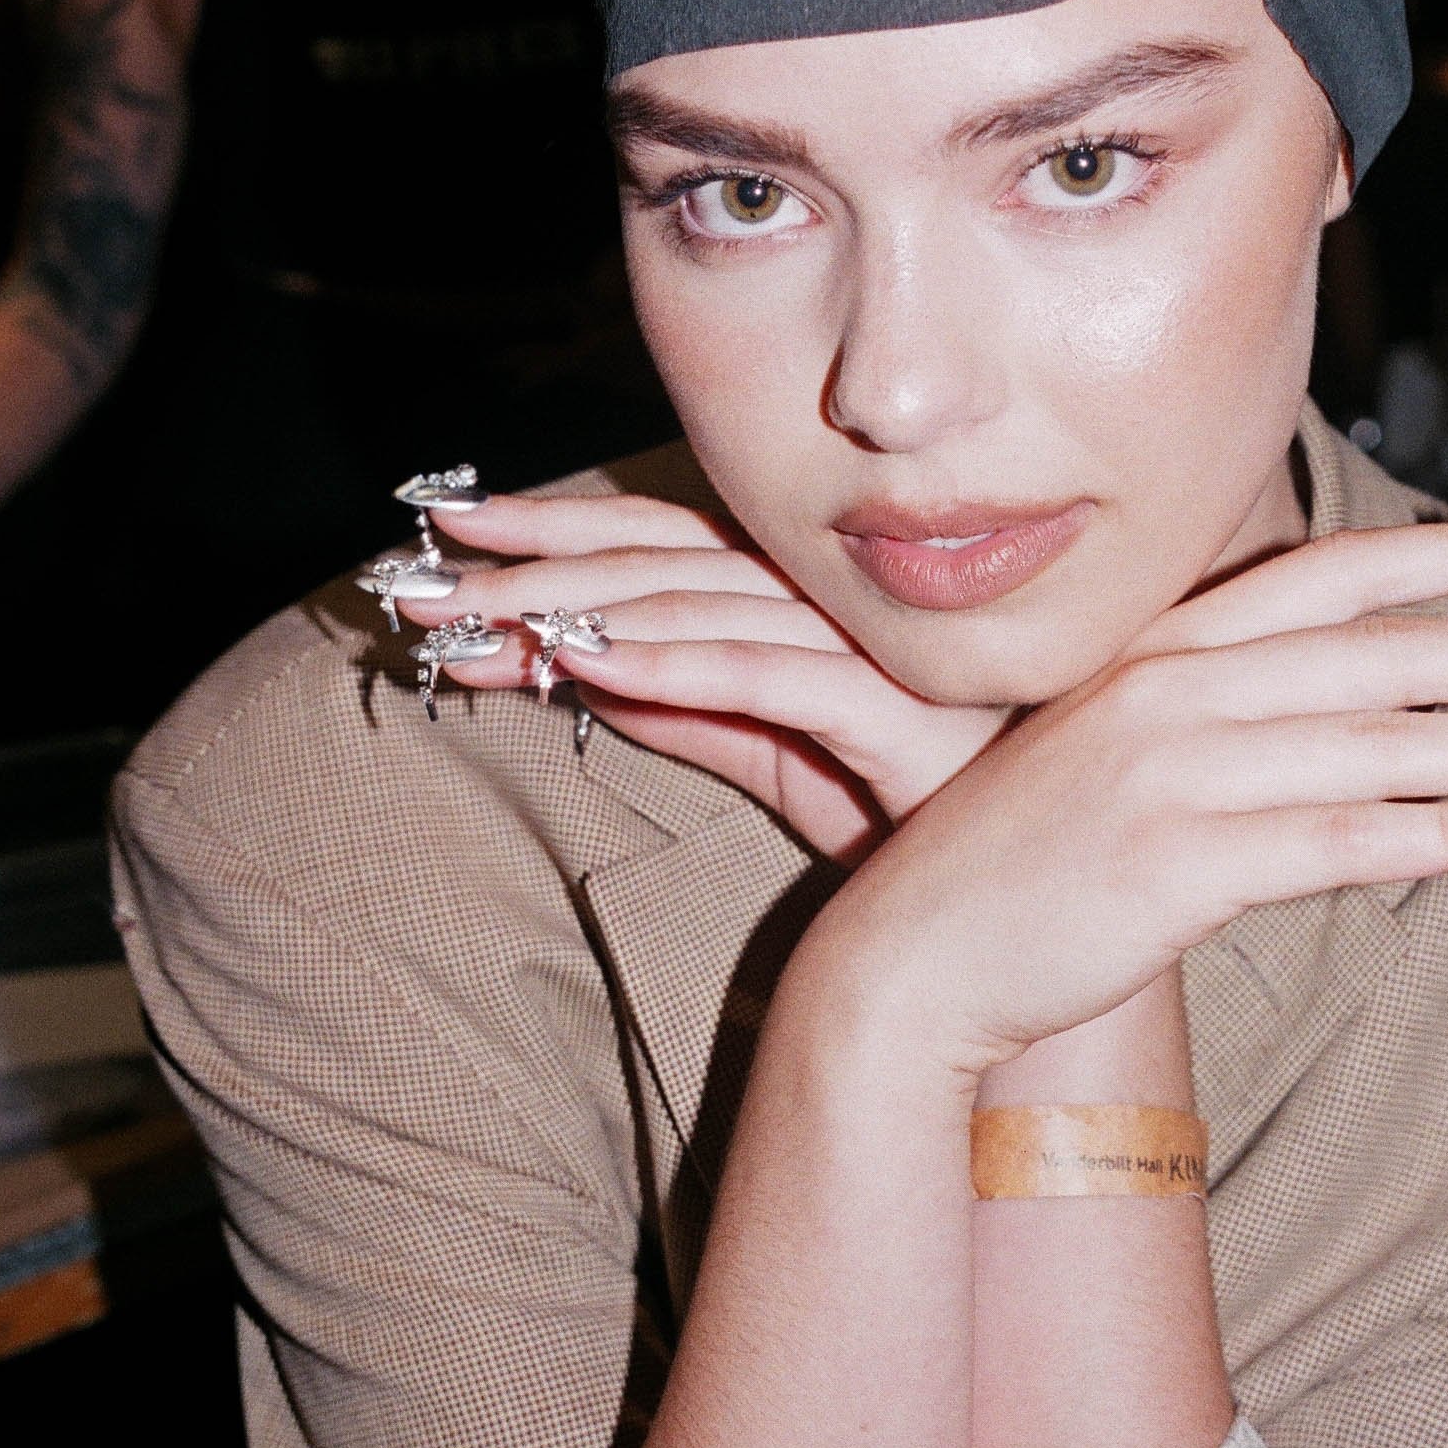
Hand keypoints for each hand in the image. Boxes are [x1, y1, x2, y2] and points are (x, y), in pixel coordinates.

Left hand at [405, 487, 1004, 861]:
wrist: (1036, 919)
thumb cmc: (928, 829)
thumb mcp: (787, 764)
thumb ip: (697, 715)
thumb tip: (590, 676)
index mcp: (808, 600)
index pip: (658, 540)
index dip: (551, 528)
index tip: (446, 527)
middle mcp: (835, 602)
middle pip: (657, 558)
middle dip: (527, 562)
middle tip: (412, 577)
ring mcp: (865, 647)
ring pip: (692, 605)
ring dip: (568, 611)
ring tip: (466, 624)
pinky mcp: (890, 709)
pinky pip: (759, 676)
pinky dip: (665, 661)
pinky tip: (580, 661)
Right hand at [793, 512, 1447, 1076]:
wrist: (913, 958)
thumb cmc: (1018, 863)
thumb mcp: (1110, 752)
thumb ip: (1212, 715)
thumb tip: (1341, 711)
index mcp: (1157, 650)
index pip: (1328, 574)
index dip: (1447, 550)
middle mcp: (1169, 691)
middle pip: (1379, 647)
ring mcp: (1173, 772)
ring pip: (1378, 738)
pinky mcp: (1181, 862)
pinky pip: (1346, 838)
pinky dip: (1447, 825)